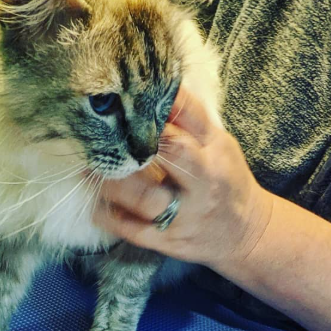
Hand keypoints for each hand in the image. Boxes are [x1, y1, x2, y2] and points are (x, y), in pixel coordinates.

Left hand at [93, 87, 273, 272]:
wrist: (244, 234)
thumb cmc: (224, 180)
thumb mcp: (219, 146)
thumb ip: (189, 122)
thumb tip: (151, 89)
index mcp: (215, 151)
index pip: (189, 118)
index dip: (157, 104)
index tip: (129, 96)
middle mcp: (203, 183)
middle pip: (171, 153)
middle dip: (136, 140)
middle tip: (102, 134)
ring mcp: (185, 215)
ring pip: (144, 196)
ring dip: (111, 182)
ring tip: (87, 170)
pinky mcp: (169, 242)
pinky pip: (133, 230)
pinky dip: (109, 216)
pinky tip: (96, 204)